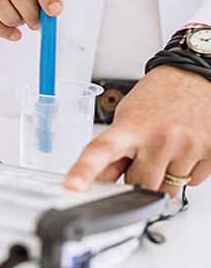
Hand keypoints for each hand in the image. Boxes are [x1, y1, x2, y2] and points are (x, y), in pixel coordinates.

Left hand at [65, 66, 210, 196]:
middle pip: (141, 185)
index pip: (102, 150)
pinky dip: (186, 172)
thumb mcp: (127, 117)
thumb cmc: (158, 96)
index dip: (85, 170)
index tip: (72, 184)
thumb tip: (97, 180)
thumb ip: (113, 151)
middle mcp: (160, 137)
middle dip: (138, 179)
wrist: (194, 77)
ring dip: (164, 177)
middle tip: (143, 157)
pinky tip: (183, 149)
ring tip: (166, 148)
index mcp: (132, 125)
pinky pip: (192, 183)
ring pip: (168, 190)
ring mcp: (187, 147)